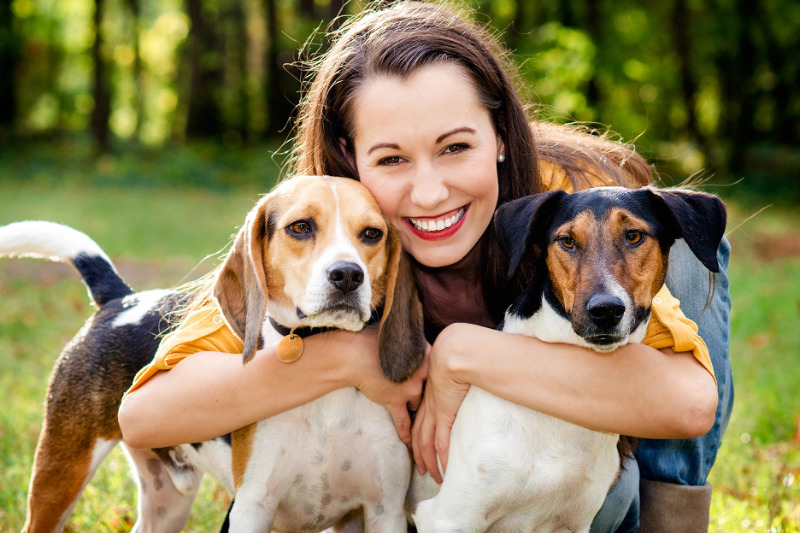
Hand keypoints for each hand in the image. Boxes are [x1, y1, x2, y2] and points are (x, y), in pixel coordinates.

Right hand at [346, 326, 427, 445]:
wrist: (354, 354)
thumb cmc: (373, 341)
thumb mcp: (399, 337)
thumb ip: (413, 343)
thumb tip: (419, 341)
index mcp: (424, 354)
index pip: (437, 369)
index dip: (437, 376)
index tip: (442, 382)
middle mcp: (421, 372)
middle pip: (432, 389)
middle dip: (432, 396)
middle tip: (432, 400)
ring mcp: (409, 389)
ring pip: (420, 405)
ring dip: (418, 411)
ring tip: (424, 424)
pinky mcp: (395, 402)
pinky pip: (404, 423)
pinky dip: (407, 434)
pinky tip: (411, 444)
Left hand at [411, 325, 470, 482]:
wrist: (453, 352)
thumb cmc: (455, 355)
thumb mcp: (449, 368)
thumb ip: (453, 378)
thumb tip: (462, 381)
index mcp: (428, 396)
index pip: (418, 422)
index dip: (416, 437)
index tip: (419, 449)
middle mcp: (428, 407)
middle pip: (418, 437)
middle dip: (419, 455)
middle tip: (423, 470)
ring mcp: (435, 411)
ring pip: (426, 443)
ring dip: (430, 461)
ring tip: (435, 476)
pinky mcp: (445, 414)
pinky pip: (441, 441)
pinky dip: (443, 457)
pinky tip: (446, 468)